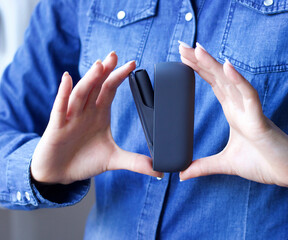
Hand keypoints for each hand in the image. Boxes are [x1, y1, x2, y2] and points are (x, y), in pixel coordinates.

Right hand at [31, 52, 162, 184]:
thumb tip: (159, 171)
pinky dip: (63, 93)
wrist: (58, 174)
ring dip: (89, 79)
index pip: (110, 90)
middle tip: (114, 55)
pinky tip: (67, 78)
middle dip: (104, 70)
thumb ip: (135, 162)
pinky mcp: (56, 128)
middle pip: (96, 86)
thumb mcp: (113, 160)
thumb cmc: (83, 160)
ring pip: (80, 94)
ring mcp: (70, 118)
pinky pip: (60, 108)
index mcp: (99, 114)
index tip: (132, 64)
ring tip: (99, 65)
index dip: (119, 77)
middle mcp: (85, 111)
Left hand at [178, 42, 287, 189]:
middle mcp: (239, 106)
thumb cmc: (263, 162)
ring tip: (197, 50)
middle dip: (199, 61)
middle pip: (217, 78)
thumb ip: (203, 166)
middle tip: (182, 45)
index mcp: (232, 111)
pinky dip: (238, 81)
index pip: (213, 84)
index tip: (182, 57)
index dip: (198, 69)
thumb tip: (181, 174)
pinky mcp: (259, 120)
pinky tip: (227, 67)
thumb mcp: (225, 164)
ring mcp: (249, 110)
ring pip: (230, 82)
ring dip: (214, 65)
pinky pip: (249, 95)